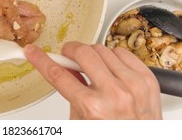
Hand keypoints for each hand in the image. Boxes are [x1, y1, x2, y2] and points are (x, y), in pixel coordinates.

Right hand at [24, 42, 161, 119]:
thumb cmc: (110, 136)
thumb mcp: (81, 122)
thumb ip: (72, 92)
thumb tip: (66, 69)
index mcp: (93, 108)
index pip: (59, 75)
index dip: (42, 60)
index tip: (33, 52)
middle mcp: (115, 94)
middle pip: (83, 53)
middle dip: (69, 51)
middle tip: (67, 56)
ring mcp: (133, 85)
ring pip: (103, 49)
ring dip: (92, 55)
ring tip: (93, 68)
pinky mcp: (147, 80)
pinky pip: (124, 53)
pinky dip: (113, 57)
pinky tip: (110, 68)